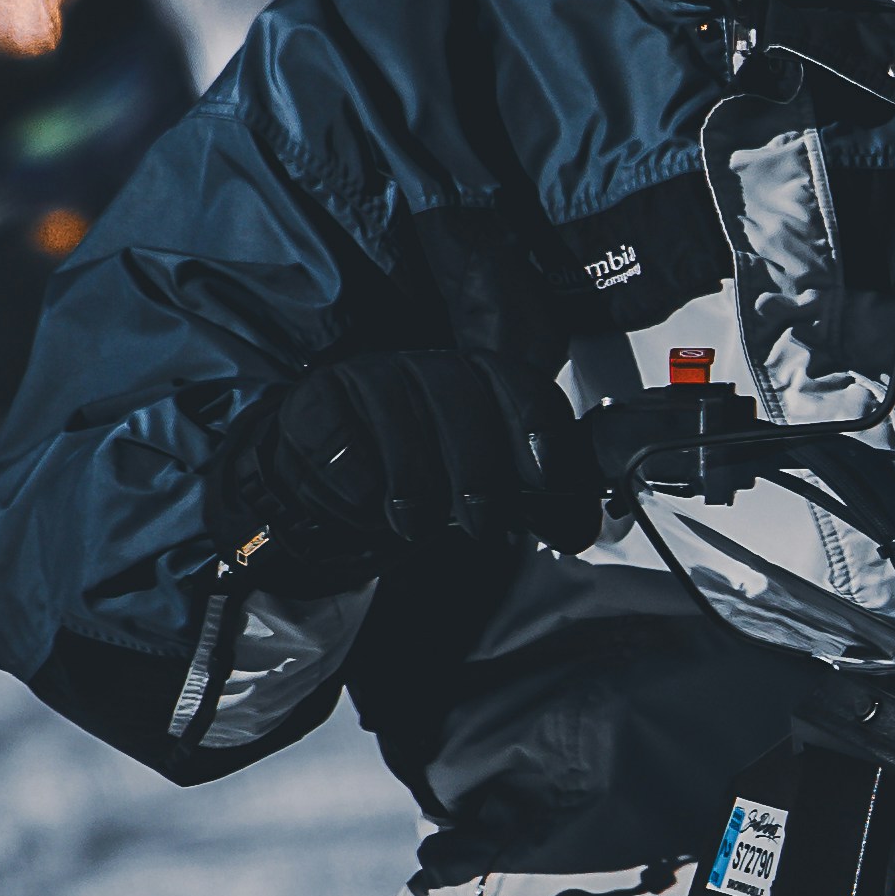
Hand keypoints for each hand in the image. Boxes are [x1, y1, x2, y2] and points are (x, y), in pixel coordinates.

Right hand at [226, 345, 541, 571]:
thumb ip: (537, 502)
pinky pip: (337, 429)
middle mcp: (427, 367)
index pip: (518, 383)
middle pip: (461, 398)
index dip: (538, 425)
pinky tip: (364, 498)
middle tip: (481, 524)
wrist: (340, 492)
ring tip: (415, 524)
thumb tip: (579, 527)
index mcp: (480, 381)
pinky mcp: (315, 402)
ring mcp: (368, 378)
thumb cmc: (424, 484)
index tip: (550, 478)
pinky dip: (353, 470)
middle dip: (479, 469)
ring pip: (399, 413)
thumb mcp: (487, 491)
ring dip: (414, 482)